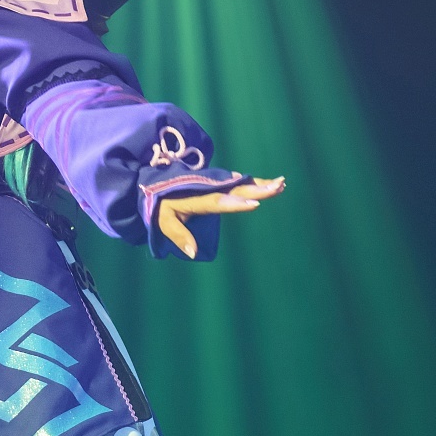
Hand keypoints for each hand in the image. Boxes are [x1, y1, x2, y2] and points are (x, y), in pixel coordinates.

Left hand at [156, 176, 284, 259]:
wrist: (154, 185)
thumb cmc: (160, 207)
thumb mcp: (163, 222)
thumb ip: (179, 236)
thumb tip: (193, 253)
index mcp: (196, 199)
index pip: (218, 202)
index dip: (236, 203)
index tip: (255, 203)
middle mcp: (208, 189)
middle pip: (236, 189)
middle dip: (258, 188)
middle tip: (278, 187)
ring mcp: (214, 184)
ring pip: (240, 183)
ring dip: (260, 183)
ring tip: (281, 184)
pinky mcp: (217, 184)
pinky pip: (237, 183)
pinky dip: (253, 183)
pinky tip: (269, 184)